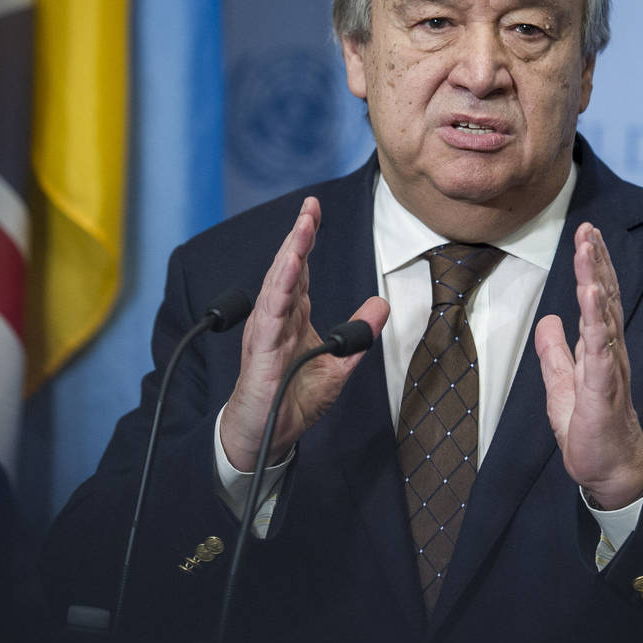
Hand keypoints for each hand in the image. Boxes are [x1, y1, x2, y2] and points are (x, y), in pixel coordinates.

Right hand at [220, 197, 389, 471]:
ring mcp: (266, 332)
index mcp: (292, 317)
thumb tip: (382, 303)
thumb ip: (359, 333)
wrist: (266, 437)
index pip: (300, 271)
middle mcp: (276, 317)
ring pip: (278, 284)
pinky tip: (289, 267)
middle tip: (310, 206)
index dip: (307, 240)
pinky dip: (279, 288)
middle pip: (288, 268)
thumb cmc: (293, 400)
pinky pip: (270, 314)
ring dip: (290, 253)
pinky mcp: (260, 350)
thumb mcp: (339, 364)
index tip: (315, 211)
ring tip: (303, 226)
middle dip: (299, 235)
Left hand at [535, 223, 642, 509]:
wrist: (607, 472)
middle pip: (605, 298)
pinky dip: (597, 319)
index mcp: (599, 349)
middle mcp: (609, 352)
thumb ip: (555, 352)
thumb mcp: (560, 385)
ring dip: (596, 279)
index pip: (597, 300)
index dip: (592, 267)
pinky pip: (601, 348)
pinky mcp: (604, 388)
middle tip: (589, 228)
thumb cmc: (590, 431)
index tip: (587, 236)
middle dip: (596, 261)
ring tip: (589, 248)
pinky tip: (593, 294)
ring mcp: (609, 368)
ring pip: (604, 315)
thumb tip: (547, 319)